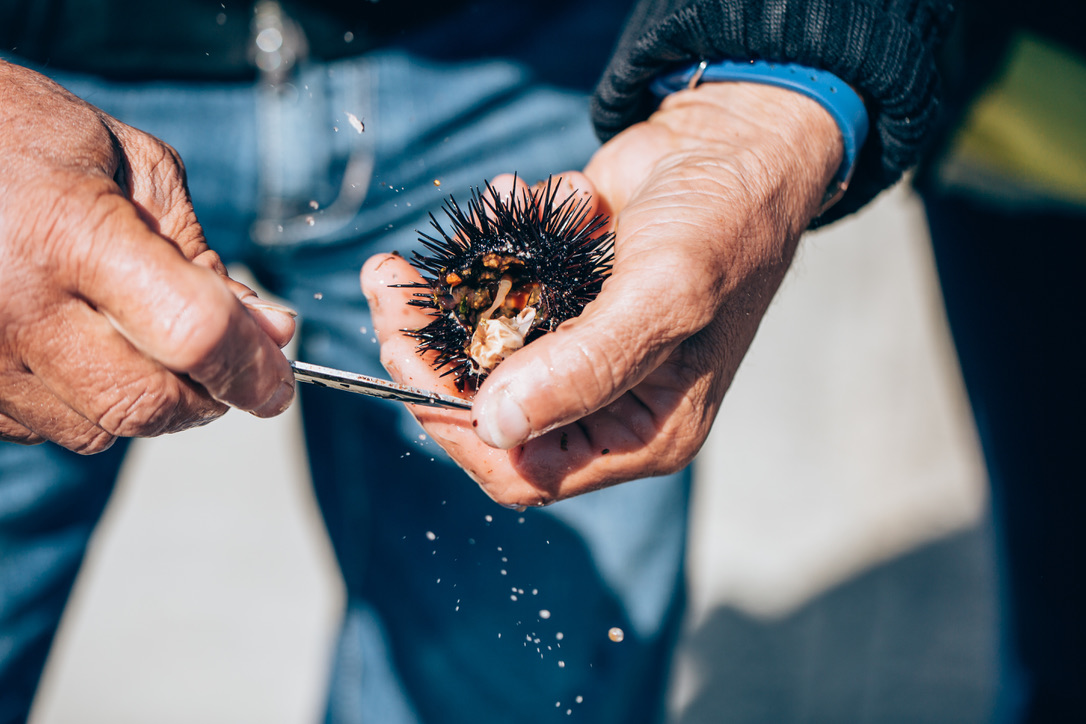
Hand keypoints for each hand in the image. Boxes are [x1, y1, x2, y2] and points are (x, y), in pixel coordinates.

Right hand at [0, 60, 295, 451]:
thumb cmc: (25, 139)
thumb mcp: (136, 168)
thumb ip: (202, 255)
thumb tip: (269, 331)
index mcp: (71, 235)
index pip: (194, 335)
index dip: (253, 368)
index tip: (278, 381)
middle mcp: (17, 308)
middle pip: (148, 403)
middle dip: (208, 395)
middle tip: (227, 366)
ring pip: (99, 429)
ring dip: (147, 400)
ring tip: (141, 337)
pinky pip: (48, 427)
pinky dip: (88, 402)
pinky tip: (85, 347)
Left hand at [363, 82, 841, 505]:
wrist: (738, 141)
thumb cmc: (723, 224)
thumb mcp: (663, 296)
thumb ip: (583, 367)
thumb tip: (496, 425)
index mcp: (639, 431)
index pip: (523, 470)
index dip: (454, 426)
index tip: (405, 358)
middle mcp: (604, 400)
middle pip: (487, 408)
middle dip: (431, 346)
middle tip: (384, 285)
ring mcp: (579, 346)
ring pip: (481, 342)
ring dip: (458, 282)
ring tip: (445, 234)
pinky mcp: (562, 295)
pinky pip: (501, 281)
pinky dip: (500, 234)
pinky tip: (529, 194)